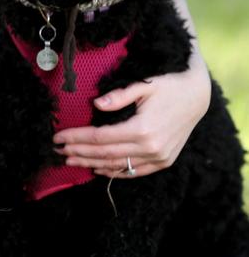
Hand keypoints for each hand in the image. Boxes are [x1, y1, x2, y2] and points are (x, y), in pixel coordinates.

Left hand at [54, 0, 209, 176]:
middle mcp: (150, 147)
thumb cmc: (168, 86)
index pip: (99, 137)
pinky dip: (114, 171)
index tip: (58, 137)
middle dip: (78, 152)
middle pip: (104, 153)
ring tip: (71, 160)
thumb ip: (119, 96)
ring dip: (91, 163)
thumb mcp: (144, 85)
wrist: (197, 97)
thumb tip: (96, 104)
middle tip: (58, 151)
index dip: (76, 137)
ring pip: (117, 165)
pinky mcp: (163, 161)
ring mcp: (158, 157)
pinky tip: (97, 168)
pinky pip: (134, 171)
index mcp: (142, 128)